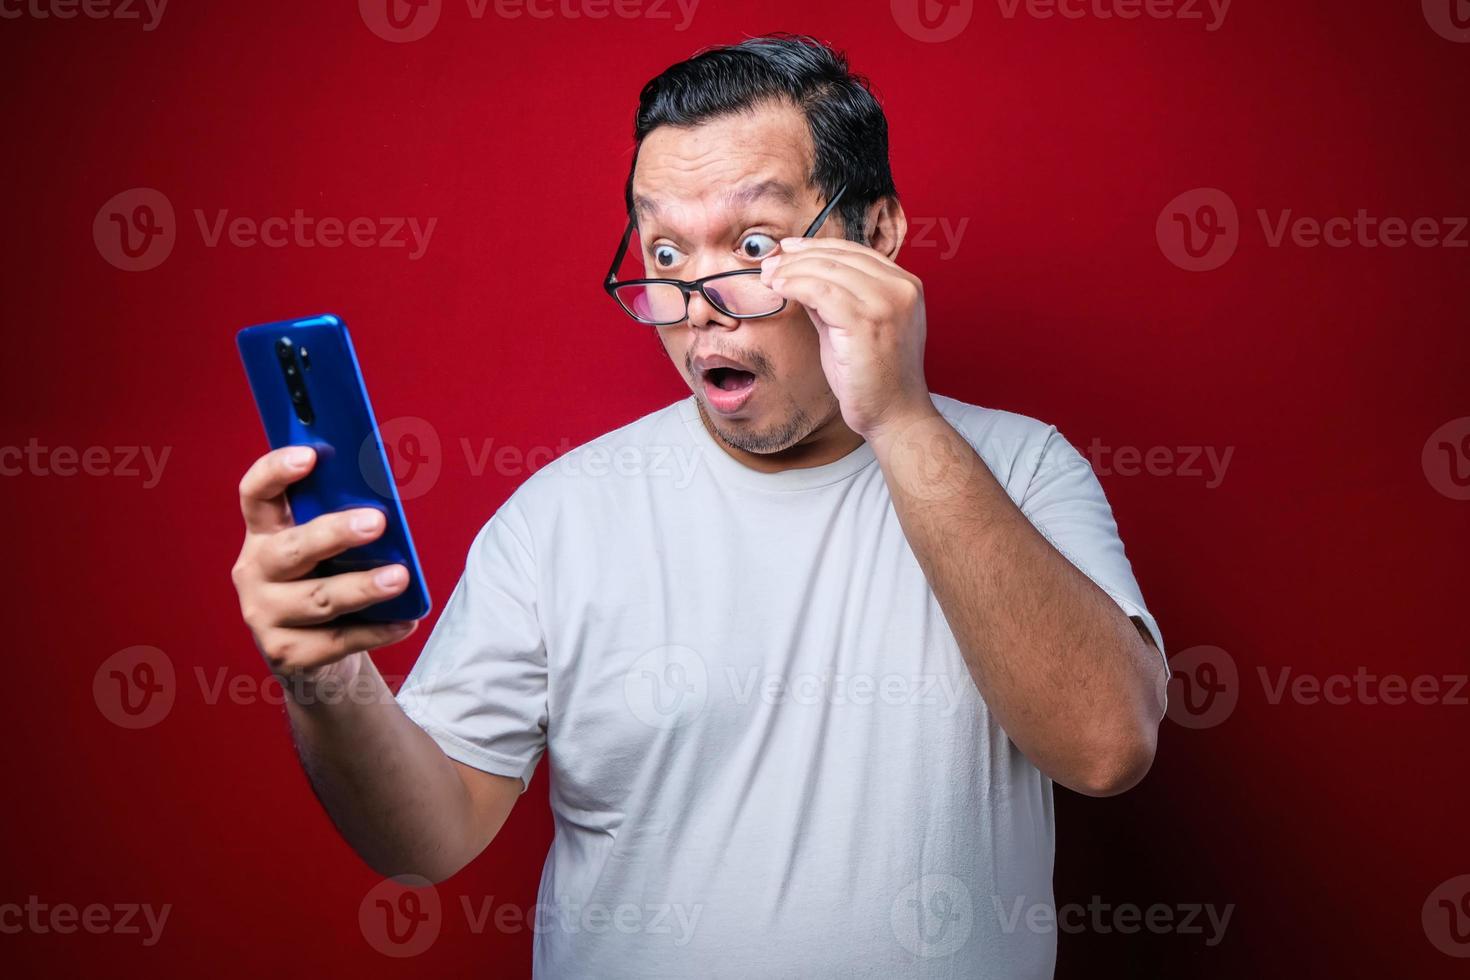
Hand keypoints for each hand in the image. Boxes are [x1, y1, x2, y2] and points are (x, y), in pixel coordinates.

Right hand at [231, 446, 418, 685]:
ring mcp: (264, 615)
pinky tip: (404, 621)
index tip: (310, 455)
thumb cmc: (326, 584)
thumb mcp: (329, 552)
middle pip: (292, 548)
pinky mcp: (285, 653)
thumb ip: (342, 525)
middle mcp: (255, 572)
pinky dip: (375, 630)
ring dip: (362, 587)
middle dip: (335, 533)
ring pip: (318, 599)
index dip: (275, 471)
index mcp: (264, 534)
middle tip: (376, 522)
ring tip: (400, 578)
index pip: (256, 494)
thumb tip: (385, 505)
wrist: (315, 655)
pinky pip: (337, 640)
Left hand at [760, 237, 932, 437]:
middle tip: (770, 263)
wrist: (895, 415)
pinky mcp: (867, 321)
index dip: (817, 247)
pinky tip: (779, 288)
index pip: (855, 252)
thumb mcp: (856, 326)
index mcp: (905, 285)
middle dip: (799, 257)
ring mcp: (886, 302)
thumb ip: (836, 299)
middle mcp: (901, 288)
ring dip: (791, 270)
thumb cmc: (875, 377)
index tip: (789, 250)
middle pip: (840, 256)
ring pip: (828, 269)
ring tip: (769, 276)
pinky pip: (821, 291)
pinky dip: (795, 285)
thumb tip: (801, 276)